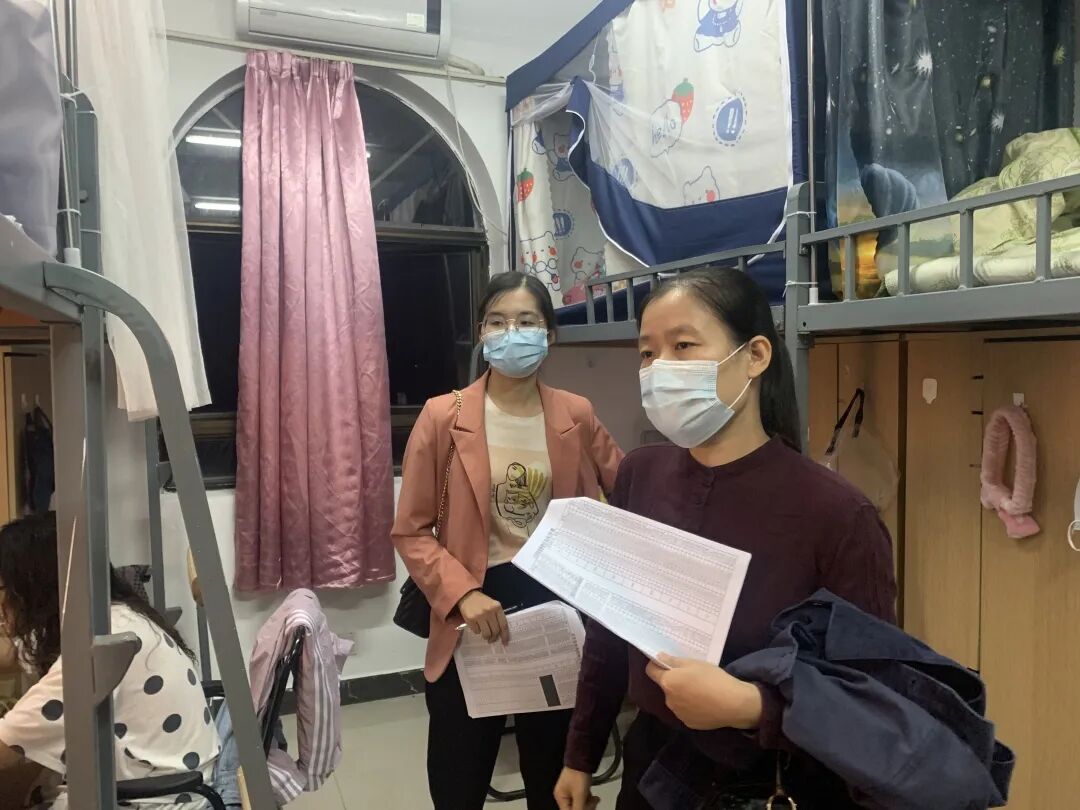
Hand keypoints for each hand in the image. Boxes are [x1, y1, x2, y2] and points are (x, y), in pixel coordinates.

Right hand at [457, 591, 509, 642]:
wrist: (467, 595)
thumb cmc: (482, 602)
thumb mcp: (493, 605)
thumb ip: (497, 616)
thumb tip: (501, 633)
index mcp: (497, 607)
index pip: (503, 625)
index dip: (505, 635)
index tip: (505, 642)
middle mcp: (489, 611)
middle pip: (495, 631)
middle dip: (494, 638)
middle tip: (492, 639)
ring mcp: (479, 615)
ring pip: (486, 634)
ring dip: (486, 636)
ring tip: (485, 634)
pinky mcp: (470, 619)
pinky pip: (476, 632)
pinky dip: (477, 631)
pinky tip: (476, 625)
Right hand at [554, 767, 598, 809]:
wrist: (583, 759)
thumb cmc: (578, 773)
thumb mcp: (579, 795)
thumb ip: (578, 809)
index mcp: (560, 797)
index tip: (588, 809)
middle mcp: (563, 794)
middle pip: (574, 808)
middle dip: (585, 807)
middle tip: (593, 804)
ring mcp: (569, 791)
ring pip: (579, 804)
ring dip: (588, 803)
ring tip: (595, 799)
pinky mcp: (576, 787)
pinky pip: (582, 798)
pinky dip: (588, 798)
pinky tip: (593, 797)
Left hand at [645, 654, 762, 730]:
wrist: (733, 704)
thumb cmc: (713, 679)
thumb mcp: (694, 663)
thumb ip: (673, 661)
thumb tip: (658, 657)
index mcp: (668, 682)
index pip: (651, 671)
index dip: (657, 664)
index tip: (667, 662)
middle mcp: (668, 700)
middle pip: (666, 686)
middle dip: (674, 681)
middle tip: (692, 676)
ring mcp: (678, 713)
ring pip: (676, 700)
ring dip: (682, 694)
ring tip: (701, 691)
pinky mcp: (689, 723)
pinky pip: (686, 711)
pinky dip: (691, 707)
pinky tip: (705, 703)